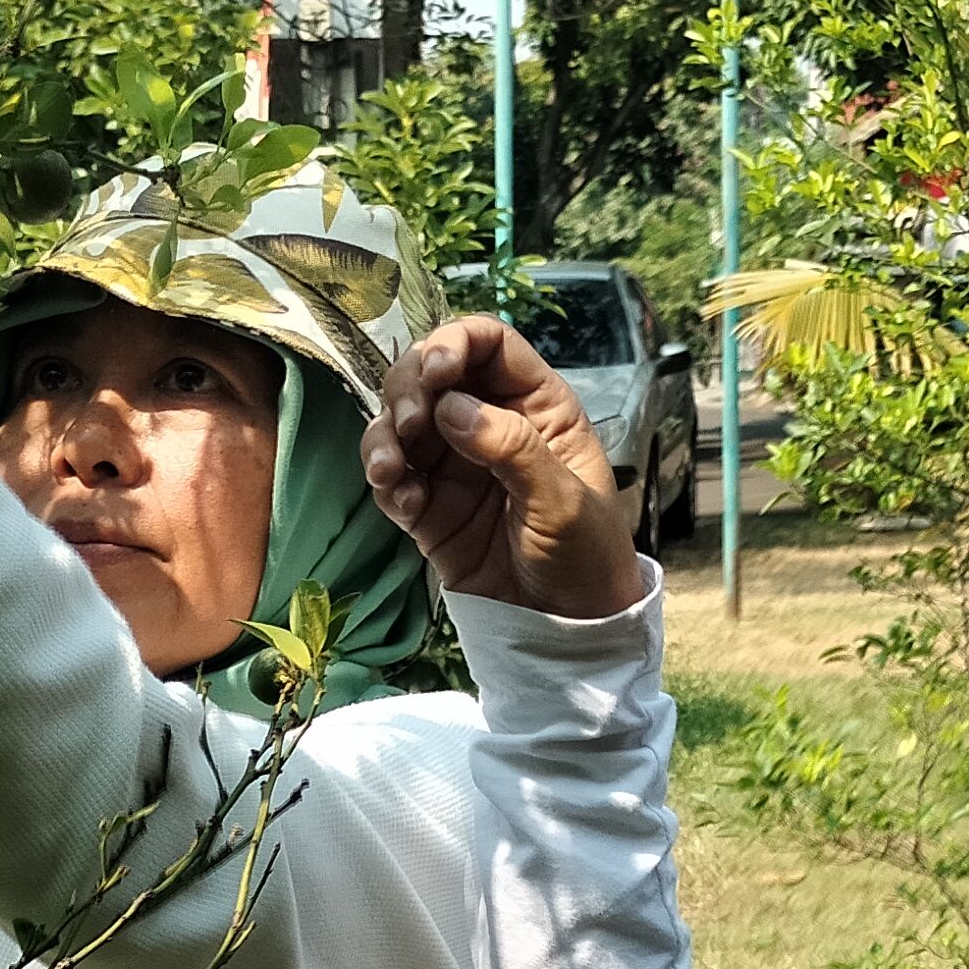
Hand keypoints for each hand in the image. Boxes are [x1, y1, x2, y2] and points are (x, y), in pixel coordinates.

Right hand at [365, 315, 639, 621]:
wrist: (566, 626)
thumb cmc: (586, 553)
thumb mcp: (564, 501)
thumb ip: (512, 448)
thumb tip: (451, 408)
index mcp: (535, 405)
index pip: (488, 343)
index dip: (454, 342)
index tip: (435, 372)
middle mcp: (488, 421)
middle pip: (430, 371)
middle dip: (408, 388)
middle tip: (409, 426)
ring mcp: (452, 462)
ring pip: (398, 420)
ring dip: (383, 435)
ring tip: (390, 470)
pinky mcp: (426, 505)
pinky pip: (390, 476)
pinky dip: (384, 481)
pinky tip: (401, 502)